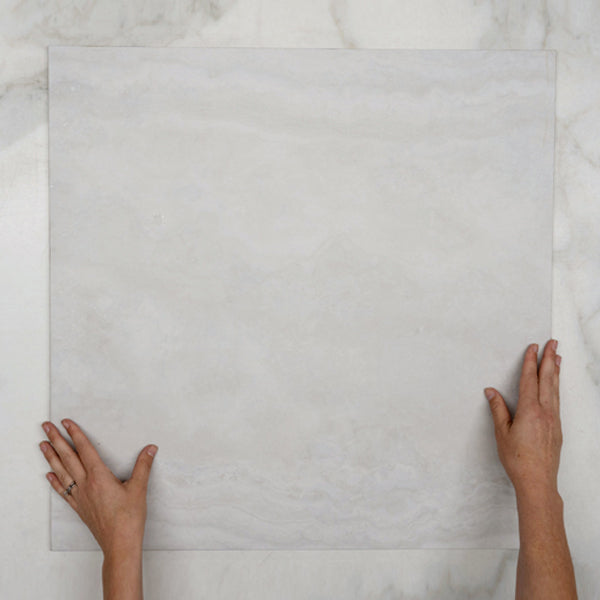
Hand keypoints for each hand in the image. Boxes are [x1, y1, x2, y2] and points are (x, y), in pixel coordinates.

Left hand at [39, 419, 157, 553]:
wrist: (119, 544)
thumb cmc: (129, 518)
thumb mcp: (139, 488)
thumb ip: (143, 466)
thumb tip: (150, 448)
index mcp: (99, 477)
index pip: (85, 450)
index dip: (75, 434)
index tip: (66, 423)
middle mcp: (86, 485)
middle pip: (68, 458)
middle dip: (56, 440)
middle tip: (46, 427)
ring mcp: (80, 497)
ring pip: (62, 472)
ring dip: (51, 457)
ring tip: (42, 445)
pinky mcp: (80, 508)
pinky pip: (63, 491)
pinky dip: (55, 481)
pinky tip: (49, 475)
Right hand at [485, 339, 562, 498]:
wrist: (538, 481)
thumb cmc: (517, 460)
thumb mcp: (501, 433)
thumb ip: (498, 409)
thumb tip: (491, 391)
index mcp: (530, 411)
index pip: (530, 380)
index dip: (530, 362)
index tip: (532, 348)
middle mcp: (546, 412)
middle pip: (548, 380)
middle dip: (549, 359)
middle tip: (553, 343)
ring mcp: (554, 420)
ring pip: (555, 389)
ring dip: (556, 371)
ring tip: (557, 358)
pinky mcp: (557, 428)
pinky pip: (558, 400)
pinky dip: (557, 387)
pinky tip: (556, 385)